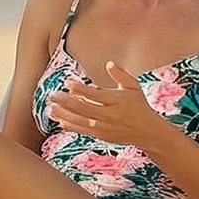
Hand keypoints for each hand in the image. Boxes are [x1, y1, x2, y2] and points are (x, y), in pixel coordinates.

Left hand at [43, 62, 166, 145]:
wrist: (148, 132)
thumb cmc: (139, 105)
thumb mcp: (133, 87)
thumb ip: (121, 75)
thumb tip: (109, 63)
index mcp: (117, 100)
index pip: (95, 94)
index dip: (79, 88)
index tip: (67, 81)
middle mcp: (110, 115)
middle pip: (84, 108)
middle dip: (66, 102)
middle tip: (52, 95)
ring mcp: (106, 127)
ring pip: (81, 121)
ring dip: (64, 115)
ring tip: (50, 108)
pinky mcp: (103, 136)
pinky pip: (84, 131)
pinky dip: (71, 126)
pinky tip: (59, 120)